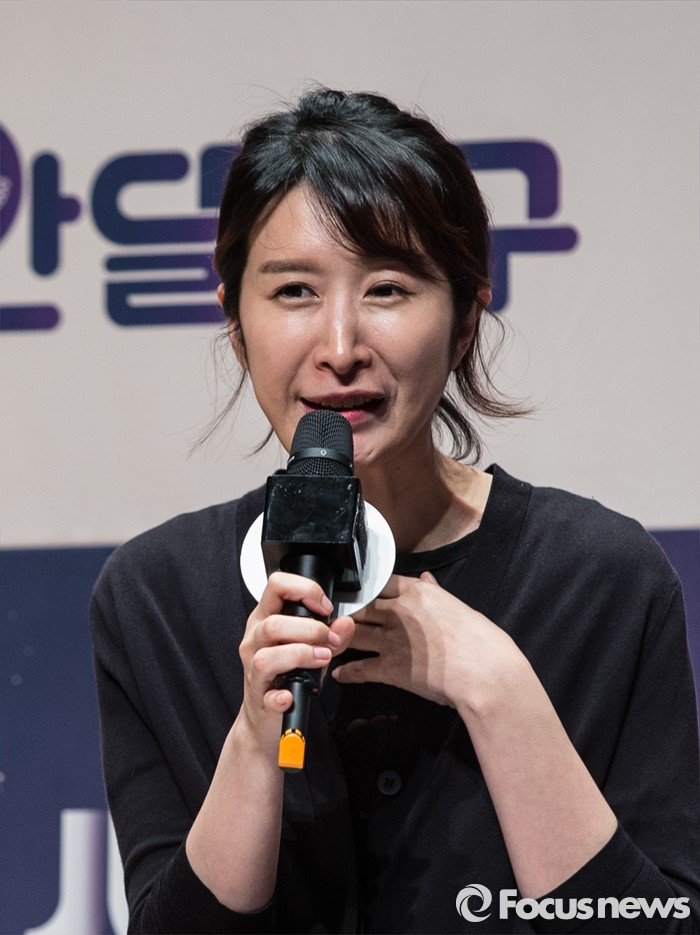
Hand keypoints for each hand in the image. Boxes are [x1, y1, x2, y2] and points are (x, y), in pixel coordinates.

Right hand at [237, 572, 354, 747]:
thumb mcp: (312, 648)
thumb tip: (346, 624)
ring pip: (266, 657)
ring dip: (300, 655)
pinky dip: (281, 696)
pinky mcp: (260, 698)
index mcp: (265, 619)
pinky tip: (291, 695)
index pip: (276, 586)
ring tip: (322, 658)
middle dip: (309, 629)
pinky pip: (268, 696)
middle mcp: (255, 640)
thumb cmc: (286, 673)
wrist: (264, 713)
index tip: (325, 607)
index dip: (304, 590)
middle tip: (328, 640)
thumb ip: (332, 635)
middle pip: (272, 624)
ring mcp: (254, 669)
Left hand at [332, 572, 523, 710]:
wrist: (482, 670)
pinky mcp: (390, 667)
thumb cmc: (478, 638)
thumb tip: (425, 578)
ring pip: (351, 633)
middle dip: (344, 612)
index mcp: (415, 592)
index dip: (365, 588)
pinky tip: (338, 674)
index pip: (379, 583)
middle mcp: (398, 611)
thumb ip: (435, 592)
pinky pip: (359, 668)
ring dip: (337, 638)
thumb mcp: (456, 605)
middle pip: (359, 606)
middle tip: (332, 617)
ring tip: (327, 641)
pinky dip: (346, 672)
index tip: (358, 593)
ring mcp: (391, 639)